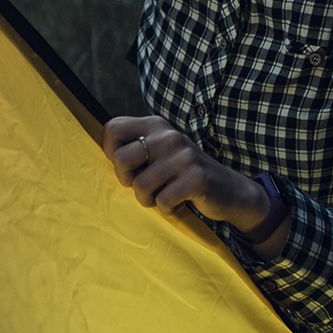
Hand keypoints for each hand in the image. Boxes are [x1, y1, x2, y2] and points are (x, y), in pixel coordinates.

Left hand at [102, 115, 268, 229]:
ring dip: (149, 199)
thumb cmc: (182, 174)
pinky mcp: (196, 178)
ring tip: (164, 195)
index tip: (129, 166)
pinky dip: (168, 208)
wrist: (229, 190)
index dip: (111, 152)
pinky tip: (180, 202)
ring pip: (140, 186)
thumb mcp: (159, 151)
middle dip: (127, 181)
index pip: (112, 128)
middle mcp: (168, 135)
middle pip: (121, 160)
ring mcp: (183, 156)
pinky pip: (162, 201)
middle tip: (145, 185)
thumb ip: (133, 147)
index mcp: (155, 124)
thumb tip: (103, 154)